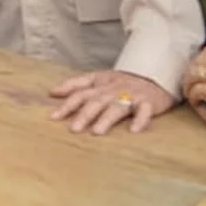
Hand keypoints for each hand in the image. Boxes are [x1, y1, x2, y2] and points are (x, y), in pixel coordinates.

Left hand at [49, 70, 174, 134]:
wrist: (153, 74)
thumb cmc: (121, 81)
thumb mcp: (96, 78)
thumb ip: (74, 84)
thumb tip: (52, 92)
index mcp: (99, 85)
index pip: (80, 94)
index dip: (67, 105)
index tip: (53, 117)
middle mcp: (112, 90)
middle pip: (97, 102)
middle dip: (85, 114)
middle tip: (74, 129)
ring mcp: (130, 96)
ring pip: (117, 107)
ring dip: (106, 118)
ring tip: (97, 131)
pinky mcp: (148, 102)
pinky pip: (144, 111)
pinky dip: (140, 120)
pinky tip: (134, 130)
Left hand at [183, 45, 205, 145]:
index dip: (199, 61)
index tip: (196, 70)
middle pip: (200, 60)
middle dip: (190, 72)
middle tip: (189, 82)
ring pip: (195, 75)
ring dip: (189, 84)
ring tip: (190, 92)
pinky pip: (199, 91)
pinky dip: (194, 97)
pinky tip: (196, 102)